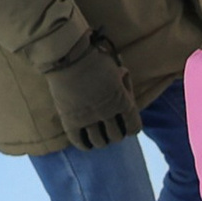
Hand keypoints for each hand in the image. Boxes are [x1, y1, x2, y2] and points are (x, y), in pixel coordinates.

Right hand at [49, 32, 139, 150]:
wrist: (67, 55)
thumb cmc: (94, 58)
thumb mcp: (117, 69)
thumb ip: (124, 83)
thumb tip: (125, 87)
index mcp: (123, 101)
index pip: (134, 128)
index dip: (131, 128)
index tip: (126, 127)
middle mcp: (108, 113)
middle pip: (116, 137)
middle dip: (115, 134)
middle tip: (109, 130)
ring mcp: (89, 118)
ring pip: (99, 142)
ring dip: (100, 141)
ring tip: (97, 137)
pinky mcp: (70, 120)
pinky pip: (79, 141)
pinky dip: (84, 145)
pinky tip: (85, 143)